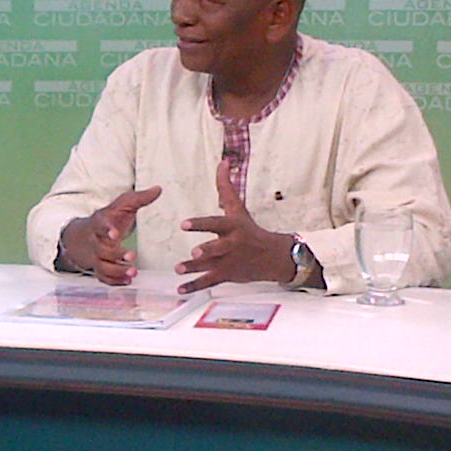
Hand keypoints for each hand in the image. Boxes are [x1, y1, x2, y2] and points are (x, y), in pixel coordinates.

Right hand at [59, 186, 161, 284]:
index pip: (99, 226)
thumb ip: (139, 198)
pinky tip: (128, 281)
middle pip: (101, 250)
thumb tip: (159, 189)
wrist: (83, 235)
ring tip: (133, 273)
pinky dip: (114, 281)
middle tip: (132, 256)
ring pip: (101, 267)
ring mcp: (95, 256)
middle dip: (115, 255)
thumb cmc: (108, 219)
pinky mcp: (98, 268)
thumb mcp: (122, 205)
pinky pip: (103, 278)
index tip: (115, 234)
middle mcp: (95, 241)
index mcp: (100, 223)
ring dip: (116, 271)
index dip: (106, 231)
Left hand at [175, 160, 295, 292]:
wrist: (272, 256)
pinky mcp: (226, 275)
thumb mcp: (238, 208)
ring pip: (209, 266)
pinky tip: (179, 289)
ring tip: (178, 269)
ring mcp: (228, 261)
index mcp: (232, 227)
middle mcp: (231, 245)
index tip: (184, 224)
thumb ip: (226, 187)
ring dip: (194, 269)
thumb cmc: (249, 229)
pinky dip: (194, 286)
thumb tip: (223, 161)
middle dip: (207, 251)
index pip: (215, 224)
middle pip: (217, 248)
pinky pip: (208, 282)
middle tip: (195, 252)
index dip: (200, 224)